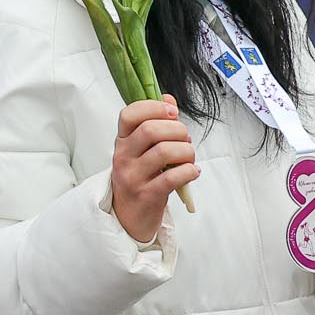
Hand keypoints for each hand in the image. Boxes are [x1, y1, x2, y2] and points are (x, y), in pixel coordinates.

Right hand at [111, 96, 197, 243]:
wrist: (128, 216)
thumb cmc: (139, 178)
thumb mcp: (141, 149)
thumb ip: (154, 122)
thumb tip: (168, 98)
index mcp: (122, 140)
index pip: (129, 114)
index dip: (154, 107)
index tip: (172, 112)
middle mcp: (123, 156)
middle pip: (151, 130)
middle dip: (178, 130)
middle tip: (185, 140)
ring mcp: (133, 176)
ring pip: (164, 151)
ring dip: (186, 151)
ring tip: (189, 158)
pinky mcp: (147, 195)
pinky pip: (172, 177)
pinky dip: (189, 172)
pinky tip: (192, 172)